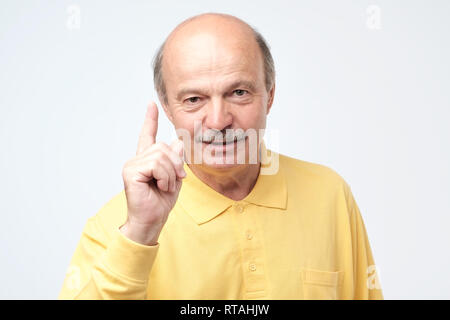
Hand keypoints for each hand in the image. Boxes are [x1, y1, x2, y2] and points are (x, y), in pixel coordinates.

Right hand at [120, 102, 185, 245]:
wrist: (152, 220)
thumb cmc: (161, 202)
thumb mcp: (174, 177)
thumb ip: (175, 160)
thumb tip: (177, 141)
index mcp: (146, 159)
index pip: (147, 135)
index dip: (150, 119)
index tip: (152, 104)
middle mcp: (137, 159)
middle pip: (163, 146)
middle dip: (175, 164)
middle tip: (175, 181)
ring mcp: (132, 164)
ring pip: (161, 155)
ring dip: (170, 174)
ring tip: (165, 186)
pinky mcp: (131, 171)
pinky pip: (156, 165)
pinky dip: (164, 177)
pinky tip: (160, 187)